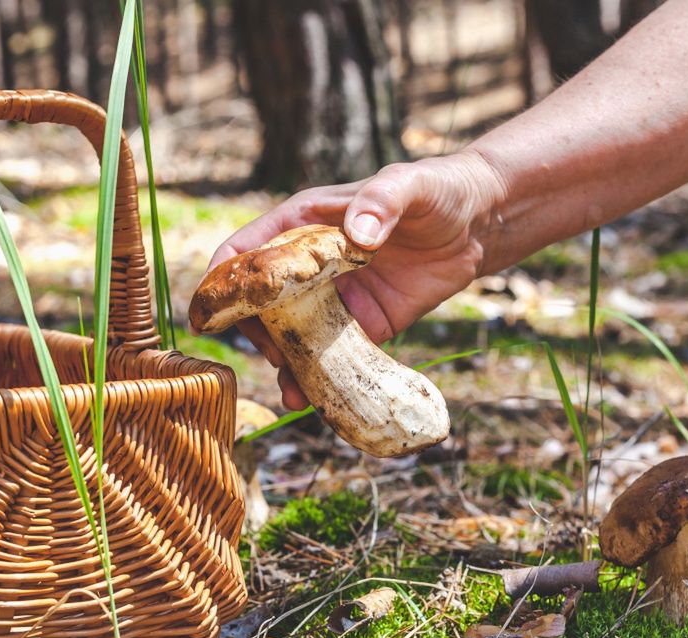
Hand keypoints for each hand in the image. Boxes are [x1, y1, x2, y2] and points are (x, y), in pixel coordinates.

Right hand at [199, 150, 505, 409]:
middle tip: (272, 354)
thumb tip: (359, 233)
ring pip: (293, 336)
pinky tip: (314, 400)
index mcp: (303, 224)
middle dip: (255, 332)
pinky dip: (320, 378)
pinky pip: (333, 355)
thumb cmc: (434, 190)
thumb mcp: (406, 186)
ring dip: (285, 364)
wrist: (478, 223)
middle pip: (260, 303)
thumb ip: (381, 202)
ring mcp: (334, 298)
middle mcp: (310, 264)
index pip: (245, 252)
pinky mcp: (364, 324)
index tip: (209, 314)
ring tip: (292, 390)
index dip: (221, 282)